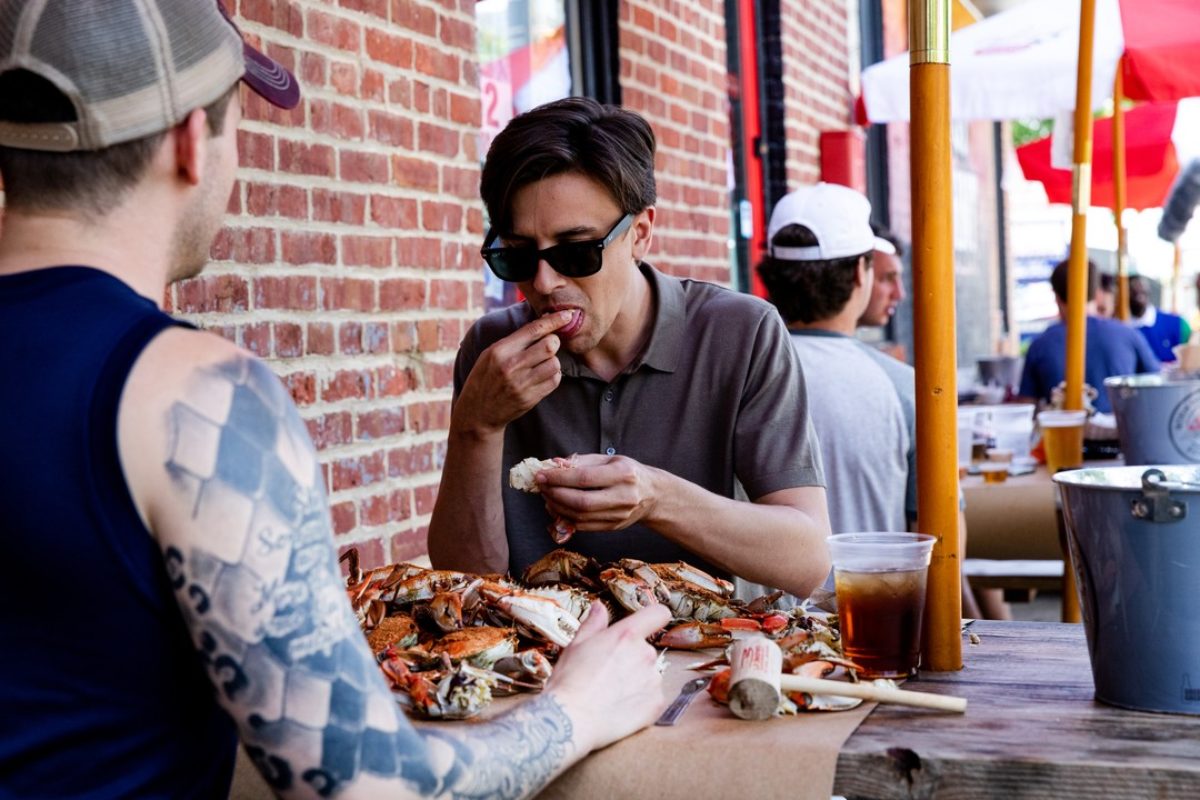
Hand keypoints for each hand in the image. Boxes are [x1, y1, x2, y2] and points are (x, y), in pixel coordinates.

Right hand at [454, 311, 573, 435]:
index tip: (567, 315)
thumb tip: (542, 324)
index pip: (533, 330)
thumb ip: (513, 341)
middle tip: (549, 345)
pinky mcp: (530, 398)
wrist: (477, 413)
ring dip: (553, 361)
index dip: (554, 320)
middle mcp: (511, 366)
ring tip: (543, 363)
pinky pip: (554, 381)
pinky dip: (554, 375)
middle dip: (553, 342)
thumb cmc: (484, 379)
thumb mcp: (489, 355)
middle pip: (549, 345)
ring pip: (554, 363)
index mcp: (499, 350)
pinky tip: (543, 375)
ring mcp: (521, 384)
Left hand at [538, 453, 659, 530]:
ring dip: (556, 507)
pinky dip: (565, 517)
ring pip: (579, 516)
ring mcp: (619, 515)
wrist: (653, 495)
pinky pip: (583, 526)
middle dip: (555, 494)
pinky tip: (556, 507)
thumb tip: (553, 464)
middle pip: (581, 502)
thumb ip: (582, 461)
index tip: (541, 474)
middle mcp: (623, 496)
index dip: (559, 478)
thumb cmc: (628, 473)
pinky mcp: (613, 527)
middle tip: (541, 486)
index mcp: (623, 474)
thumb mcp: (609, 460)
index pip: (584, 478)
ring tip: (546, 495)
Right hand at [545, 601, 670, 751]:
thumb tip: (599, 607)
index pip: (658, 614)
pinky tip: (620, 708)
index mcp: (626, 635)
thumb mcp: (576, 645)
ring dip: (637, 681)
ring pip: (650, 675)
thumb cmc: (569, 681)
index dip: (654, 617)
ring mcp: (653, 680)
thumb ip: (594, 624)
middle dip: (632, 659)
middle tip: (609, 674)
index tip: (649, 624)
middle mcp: (645, 654)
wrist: (571, 719)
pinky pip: (652, 697)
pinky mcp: (656, 704)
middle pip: (647, 650)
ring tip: (612, 694)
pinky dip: (640, 702)